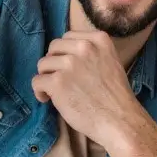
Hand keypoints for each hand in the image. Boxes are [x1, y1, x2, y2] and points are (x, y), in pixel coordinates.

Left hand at [32, 31, 143, 146]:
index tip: (68, 67)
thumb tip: (65, 55)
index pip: (68, 37)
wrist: (119, 120)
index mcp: (99, 40)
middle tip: (60, 79)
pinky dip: (39, 91)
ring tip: (54, 91)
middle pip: (53, 47)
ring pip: (43, 64)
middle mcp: (84, 47)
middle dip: (53, 63)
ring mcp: (70, 64)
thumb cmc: (116, 97)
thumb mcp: (110, 62)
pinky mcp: (57, 82)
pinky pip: (36, 81)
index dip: (64, 52)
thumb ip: (92, 53)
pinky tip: (48, 99)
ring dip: (46, 78)